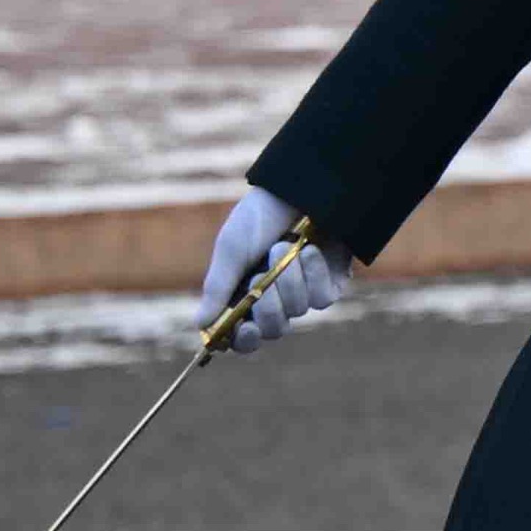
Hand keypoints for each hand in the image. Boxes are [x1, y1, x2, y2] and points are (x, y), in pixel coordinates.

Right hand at [200, 184, 346, 348]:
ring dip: (288, 279)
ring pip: (297, 310)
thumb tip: (200, 325)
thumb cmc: (260, 217)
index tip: (244, 329)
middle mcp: (275, 298)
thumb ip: (218, 288)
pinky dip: (313, 274)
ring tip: (283, 247)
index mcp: (244, 294)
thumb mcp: (232, 249)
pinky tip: (308, 250)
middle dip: (268, 307)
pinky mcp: (330, 282)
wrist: (301, 189)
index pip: (244, 336)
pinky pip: (322, 298)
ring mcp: (304, 291)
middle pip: (273, 330)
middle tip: (261, 277)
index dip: (244, 341)